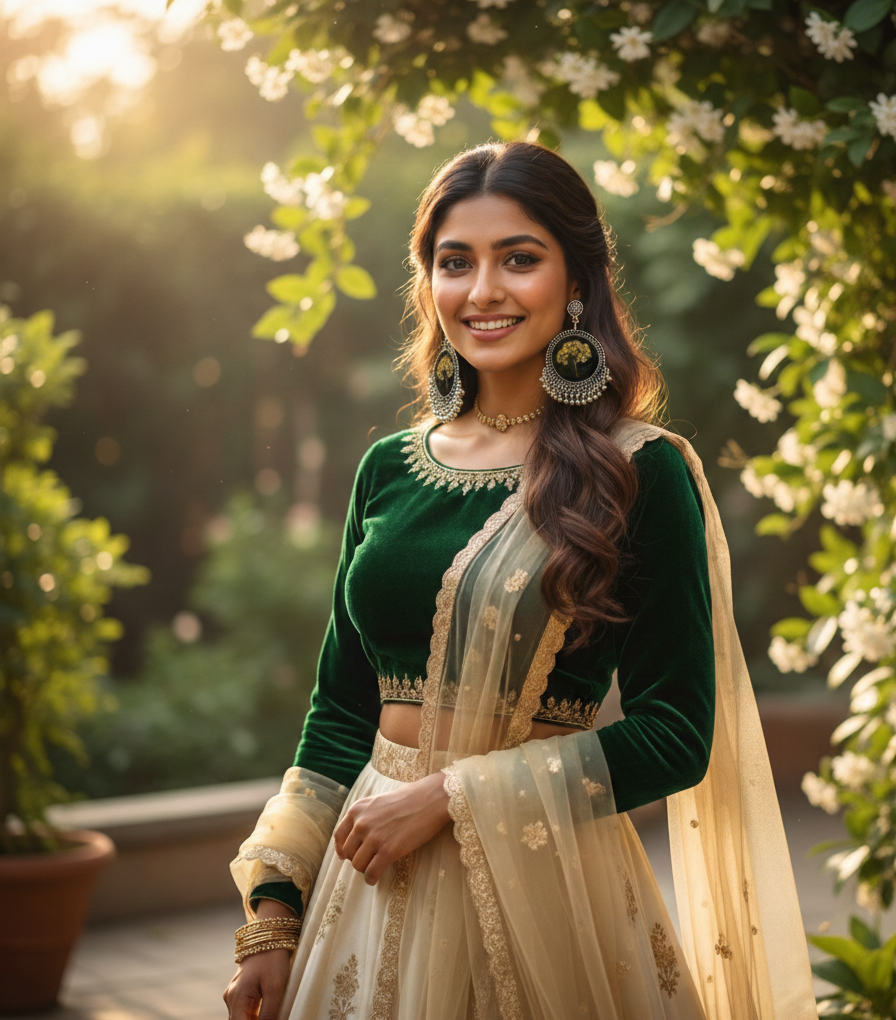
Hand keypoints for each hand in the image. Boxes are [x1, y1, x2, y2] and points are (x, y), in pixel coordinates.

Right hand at [223, 900, 295, 1019]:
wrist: (270, 934)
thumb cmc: (272, 958)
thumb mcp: (275, 988)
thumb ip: (270, 1014)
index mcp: (237, 998)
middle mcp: (231, 998)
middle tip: (273, 1017)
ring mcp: (234, 994)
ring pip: (242, 1018)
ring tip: (272, 1014)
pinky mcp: (240, 990)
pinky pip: (244, 1011)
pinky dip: (254, 1016)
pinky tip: (268, 1013)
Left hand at [333, 772, 449, 884]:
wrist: (429, 800)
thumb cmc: (407, 800)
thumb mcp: (377, 802)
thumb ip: (363, 817)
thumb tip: (355, 839)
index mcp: (357, 810)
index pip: (339, 836)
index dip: (342, 849)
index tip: (346, 856)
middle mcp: (361, 823)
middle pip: (348, 853)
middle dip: (357, 858)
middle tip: (369, 860)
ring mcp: (374, 838)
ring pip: (358, 865)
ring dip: (365, 869)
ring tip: (375, 867)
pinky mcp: (388, 851)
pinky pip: (371, 873)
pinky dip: (371, 879)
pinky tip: (376, 878)